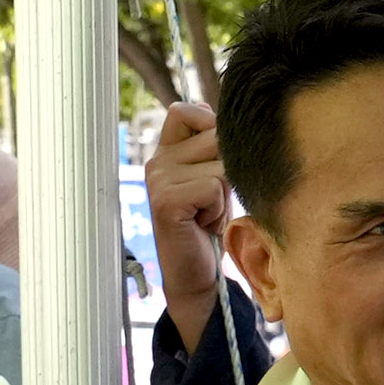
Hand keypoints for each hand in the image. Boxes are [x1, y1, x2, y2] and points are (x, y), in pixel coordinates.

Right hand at [144, 101, 231, 324]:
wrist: (195, 273)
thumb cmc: (208, 224)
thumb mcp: (212, 176)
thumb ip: (211, 145)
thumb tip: (213, 110)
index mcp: (165, 150)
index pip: (188, 110)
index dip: (211, 131)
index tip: (212, 168)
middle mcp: (156, 160)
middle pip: (215, 137)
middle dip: (227, 171)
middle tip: (212, 202)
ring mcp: (157, 179)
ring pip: (219, 165)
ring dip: (225, 194)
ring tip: (208, 214)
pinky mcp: (165, 201)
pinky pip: (212, 188)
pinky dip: (218, 210)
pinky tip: (204, 224)